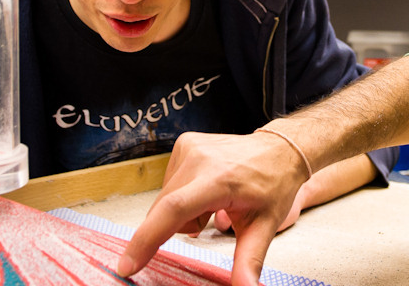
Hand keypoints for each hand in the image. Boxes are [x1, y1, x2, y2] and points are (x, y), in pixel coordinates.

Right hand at [117, 131, 309, 284]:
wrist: (280, 150)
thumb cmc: (273, 185)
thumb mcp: (264, 227)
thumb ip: (249, 261)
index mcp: (219, 180)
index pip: (173, 210)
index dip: (147, 239)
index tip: (128, 264)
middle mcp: (199, 159)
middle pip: (166, 210)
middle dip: (177, 228)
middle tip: (206, 223)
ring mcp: (189, 148)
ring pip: (165, 199)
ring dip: (180, 213)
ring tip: (210, 205)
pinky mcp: (184, 144)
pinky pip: (170, 183)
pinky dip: (181, 196)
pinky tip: (203, 191)